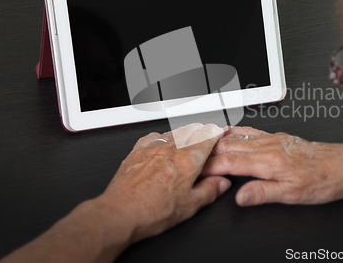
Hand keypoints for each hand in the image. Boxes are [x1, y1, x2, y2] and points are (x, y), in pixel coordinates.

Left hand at [95, 123, 230, 242]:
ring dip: (183, 132)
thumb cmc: (152, 211)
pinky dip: (161, 137)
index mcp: (188, 160)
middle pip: (191, 130)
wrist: (120, 213)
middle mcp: (171, 149)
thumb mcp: (190, 206)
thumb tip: (221, 183)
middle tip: (207, 135)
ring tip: (187, 139)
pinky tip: (161, 143)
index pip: (207, 136)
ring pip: (173, 131)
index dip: (217, 132)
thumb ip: (210, 191)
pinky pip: (152, 136)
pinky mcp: (136, 151)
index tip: (220, 132)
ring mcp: (152, 148)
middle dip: (202, 130)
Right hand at [202, 126, 342, 205]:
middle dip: (206, 151)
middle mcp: (269, 146)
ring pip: (236, 136)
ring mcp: (273, 139)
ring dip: (216, 139)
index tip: (194, 170)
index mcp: (269, 161)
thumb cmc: (322, 181)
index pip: (229, 161)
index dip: (208, 165)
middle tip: (189, 155)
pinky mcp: (278, 137)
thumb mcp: (292, 195)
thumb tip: (240, 196)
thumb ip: (263, 193)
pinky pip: (249, 131)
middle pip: (228, 146)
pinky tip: (227, 132)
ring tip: (199, 141)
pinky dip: (233, 132)